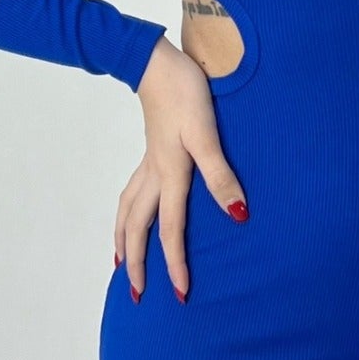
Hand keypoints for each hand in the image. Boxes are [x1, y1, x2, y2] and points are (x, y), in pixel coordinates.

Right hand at [114, 35, 248, 303]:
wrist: (158, 63)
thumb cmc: (186, 94)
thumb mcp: (208, 135)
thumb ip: (220, 176)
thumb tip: (236, 216)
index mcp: (170, 175)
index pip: (171, 230)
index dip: (176, 265)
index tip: (182, 295)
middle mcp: (154, 175)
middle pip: (138, 228)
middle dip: (138, 264)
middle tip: (137, 296)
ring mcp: (148, 163)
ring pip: (128, 212)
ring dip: (124, 241)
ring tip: (122, 264)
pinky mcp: (150, 151)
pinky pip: (131, 194)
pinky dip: (126, 214)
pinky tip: (132, 214)